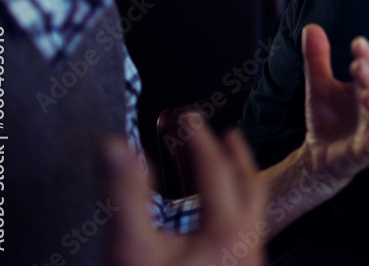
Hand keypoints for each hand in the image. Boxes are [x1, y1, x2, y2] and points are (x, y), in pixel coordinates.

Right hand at [103, 117, 265, 265]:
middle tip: (227, 134)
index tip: (189, 117)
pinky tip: (219, 219)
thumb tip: (114, 146)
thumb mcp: (130, 246)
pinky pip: (248, 233)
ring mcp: (250, 261)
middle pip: (250, 187)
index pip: (215, 167)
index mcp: (227, 229)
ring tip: (230, 169)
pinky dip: (238, 211)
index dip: (199, 137)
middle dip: (237, 156)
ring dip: (242, 184)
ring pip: (254, 213)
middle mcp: (248, 244)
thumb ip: (124, 193)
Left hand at [297, 24, 368, 196]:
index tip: (357, 43)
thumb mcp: (318, 86)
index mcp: (364, 86)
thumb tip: (311, 26)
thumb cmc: (326, 117)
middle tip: (359, 66)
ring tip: (367, 96)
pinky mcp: (367, 153)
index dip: (368, 55)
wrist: (318, 155)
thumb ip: (317, 59)